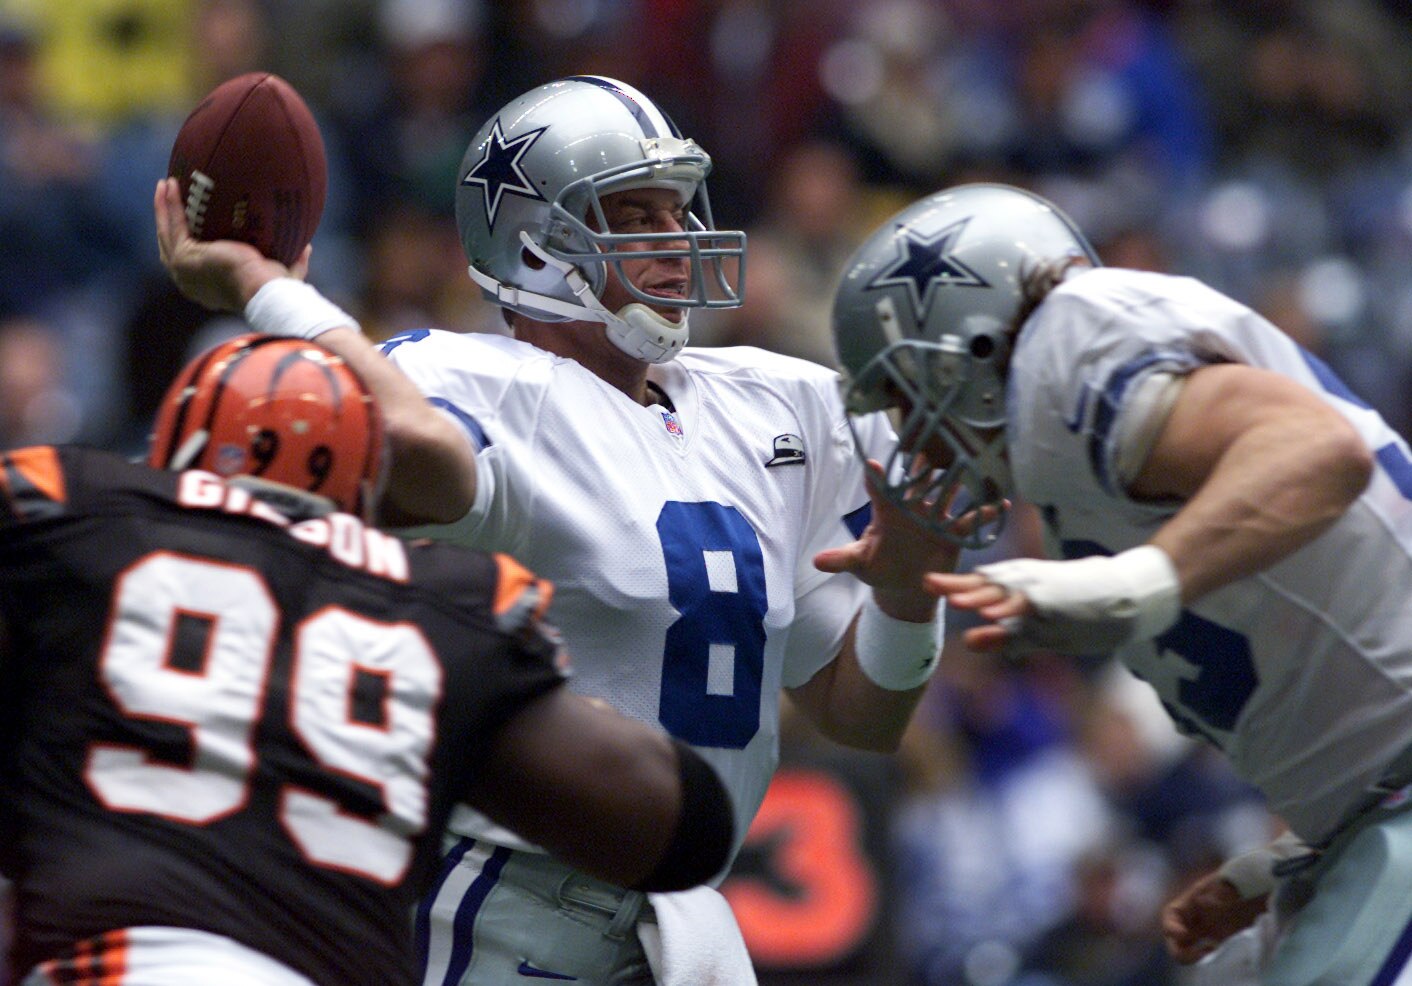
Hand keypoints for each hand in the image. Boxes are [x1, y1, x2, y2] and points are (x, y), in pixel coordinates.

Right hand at [153, 177, 308, 311]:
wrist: (265, 290)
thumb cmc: (278, 287)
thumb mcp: (284, 274)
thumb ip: (293, 262)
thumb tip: (306, 247)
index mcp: (208, 287)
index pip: (193, 260)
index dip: (188, 240)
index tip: (192, 220)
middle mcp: (190, 281)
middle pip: (171, 246)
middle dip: (169, 222)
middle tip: (171, 198)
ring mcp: (184, 270)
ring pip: (167, 233)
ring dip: (164, 209)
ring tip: (165, 186)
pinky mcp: (184, 256)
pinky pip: (172, 224)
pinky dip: (168, 205)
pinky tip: (168, 185)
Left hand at [814, 460, 980, 620]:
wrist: (904, 587)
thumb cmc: (879, 568)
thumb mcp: (861, 564)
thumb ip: (843, 559)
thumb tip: (817, 561)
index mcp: (889, 512)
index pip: (881, 490)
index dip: (878, 478)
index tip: (874, 465)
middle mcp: (914, 508)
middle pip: (919, 482)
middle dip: (925, 466)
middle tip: (931, 445)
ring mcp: (935, 518)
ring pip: (948, 494)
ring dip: (958, 481)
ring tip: (970, 463)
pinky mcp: (953, 533)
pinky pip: (971, 521)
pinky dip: (985, 513)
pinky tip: (1000, 503)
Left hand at [925, 546, 1181, 653]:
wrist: (1125, 597)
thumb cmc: (1078, 612)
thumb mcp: (1035, 630)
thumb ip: (1002, 637)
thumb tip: (967, 643)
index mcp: (1017, 587)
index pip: (979, 584)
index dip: (952, 584)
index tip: (924, 583)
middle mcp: (1026, 583)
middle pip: (985, 583)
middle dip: (955, 584)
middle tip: (925, 582)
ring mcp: (1042, 589)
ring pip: (1005, 592)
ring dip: (979, 595)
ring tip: (952, 598)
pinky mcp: (1058, 599)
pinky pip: (1030, 603)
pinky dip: (1012, 607)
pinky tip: (994, 612)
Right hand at [1162, 870, 1268, 964]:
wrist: (1276, 884)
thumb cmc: (1253, 875)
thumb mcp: (1237, 877)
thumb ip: (1222, 889)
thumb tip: (1205, 903)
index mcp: (1196, 899)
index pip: (1172, 915)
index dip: (1170, 926)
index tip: (1181, 935)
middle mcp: (1202, 917)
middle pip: (1177, 939)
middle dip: (1180, 951)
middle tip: (1203, 954)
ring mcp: (1216, 931)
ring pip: (1193, 950)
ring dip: (1197, 958)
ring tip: (1217, 955)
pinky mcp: (1233, 942)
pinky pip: (1216, 956)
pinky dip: (1217, 961)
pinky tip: (1232, 956)